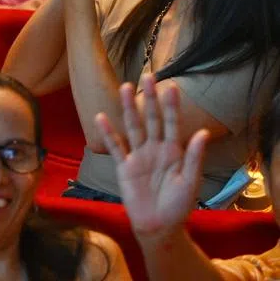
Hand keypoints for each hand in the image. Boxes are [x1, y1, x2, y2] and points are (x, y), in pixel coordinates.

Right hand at [95, 76, 208, 240]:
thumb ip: (193, 157)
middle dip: (150, 99)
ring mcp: (138, 155)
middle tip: (148, 76)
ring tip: (126, 88)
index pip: (173, 123)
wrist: (159, 226)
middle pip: (152, 119)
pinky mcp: (124, 166)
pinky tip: (101, 117)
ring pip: (133, 127)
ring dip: (129, 108)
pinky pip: (115, 146)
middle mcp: (155, 148)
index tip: (170, 86)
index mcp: (174, 151)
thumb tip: (203, 133)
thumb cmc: (179, 206)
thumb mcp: (190, 182)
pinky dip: (108, 133)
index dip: (172, 106)